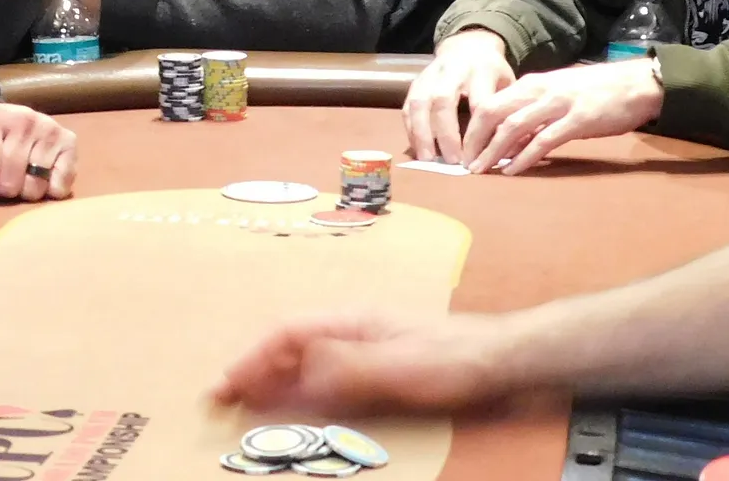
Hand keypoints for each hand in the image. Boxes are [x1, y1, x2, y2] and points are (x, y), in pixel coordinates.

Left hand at [0, 97, 78, 201]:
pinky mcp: (67, 139)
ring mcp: (47, 128)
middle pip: (11, 184)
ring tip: (15, 179)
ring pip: (35, 188)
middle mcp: (22, 120)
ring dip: (23, 191)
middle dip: (0, 191)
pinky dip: (51, 189)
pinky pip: (61, 184)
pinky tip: (39, 179)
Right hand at [213, 310, 508, 415]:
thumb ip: (347, 367)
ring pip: (306, 360)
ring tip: (249, 402)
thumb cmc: (456, 359)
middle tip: (223, 397)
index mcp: (350, 322)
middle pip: (290, 346)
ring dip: (275, 379)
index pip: (286, 335)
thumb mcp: (398, 366)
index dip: (251, 359)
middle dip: (254, 368)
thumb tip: (297, 368)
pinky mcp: (381, 368)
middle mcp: (352, 330)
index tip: (224, 385)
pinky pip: (327, 376)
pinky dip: (302, 389)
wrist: (504, 361)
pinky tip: (301, 406)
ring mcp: (366, 347)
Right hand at [402, 29, 515, 163]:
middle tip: (452, 161)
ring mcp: (430, 75)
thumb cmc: (492, 73)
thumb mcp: (509, 85)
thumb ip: (507, 111)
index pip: (479, 103)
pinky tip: (417, 148)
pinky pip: (408, 106)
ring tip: (428, 159)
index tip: (479, 157)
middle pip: (444, 100)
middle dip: (446, 133)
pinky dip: (410, 129)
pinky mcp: (415, 82)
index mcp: (482, 70)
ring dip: (422, 133)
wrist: (468, 46)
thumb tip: (509, 150)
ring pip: (420, 102)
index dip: (478, 132)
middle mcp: (453, 70)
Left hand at [461, 60, 664, 174]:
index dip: (471, 127)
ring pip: (513, 127)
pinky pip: (544, 140)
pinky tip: (513, 171)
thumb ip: (532, 115)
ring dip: (493, 151)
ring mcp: (558, 104)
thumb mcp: (556, 96)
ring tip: (480, 170)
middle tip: (463, 163)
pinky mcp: (578, 120)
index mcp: (531, 83)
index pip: (489, 103)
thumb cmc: (595, 92)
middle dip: (474, 139)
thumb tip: (509, 143)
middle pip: (493, 113)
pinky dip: (524, 157)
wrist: (636, 84)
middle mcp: (539, 90)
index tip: (461, 149)